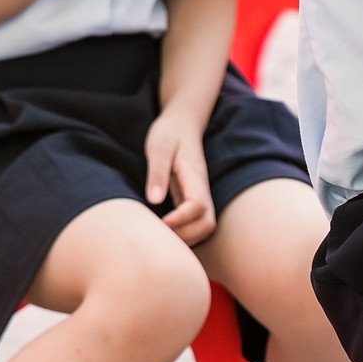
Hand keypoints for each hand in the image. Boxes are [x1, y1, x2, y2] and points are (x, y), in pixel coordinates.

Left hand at [144, 107, 215, 244]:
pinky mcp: (190, 200)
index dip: (182, 219)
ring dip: (184, 239)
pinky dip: (181, 234)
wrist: (183, 122)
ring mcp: (198, 196)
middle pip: (208, 225)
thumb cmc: (169, 133)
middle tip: (158, 236)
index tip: (162, 222)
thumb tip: (154, 200)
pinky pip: (193, 225)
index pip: (198, 206)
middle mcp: (201, 190)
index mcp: (195, 177)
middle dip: (186, 237)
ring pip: (203, 228)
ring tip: (158, 238)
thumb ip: (157, 172)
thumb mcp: (159, 147)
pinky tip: (161, 233)